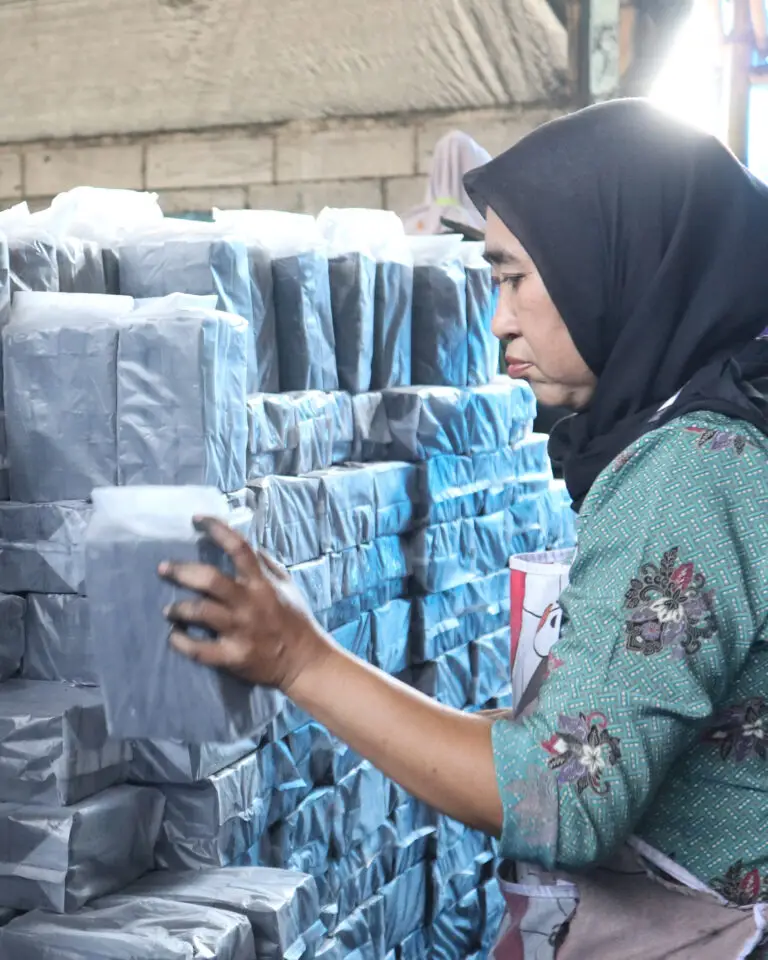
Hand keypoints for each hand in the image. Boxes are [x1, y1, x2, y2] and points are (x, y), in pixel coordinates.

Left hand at [158, 517, 332, 692]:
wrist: (303, 661)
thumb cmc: (294, 620)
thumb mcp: (286, 585)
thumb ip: (266, 565)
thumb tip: (246, 546)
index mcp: (262, 583)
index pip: (239, 548)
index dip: (217, 529)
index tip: (197, 520)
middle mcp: (249, 603)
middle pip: (210, 579)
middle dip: (182, 571)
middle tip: (163, 568)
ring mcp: (240, 630)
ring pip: (200, 612)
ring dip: (178, 608)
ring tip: (168, 610)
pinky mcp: (233, 655)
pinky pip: (199, 649)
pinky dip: (181, 642)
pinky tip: (173, 636)